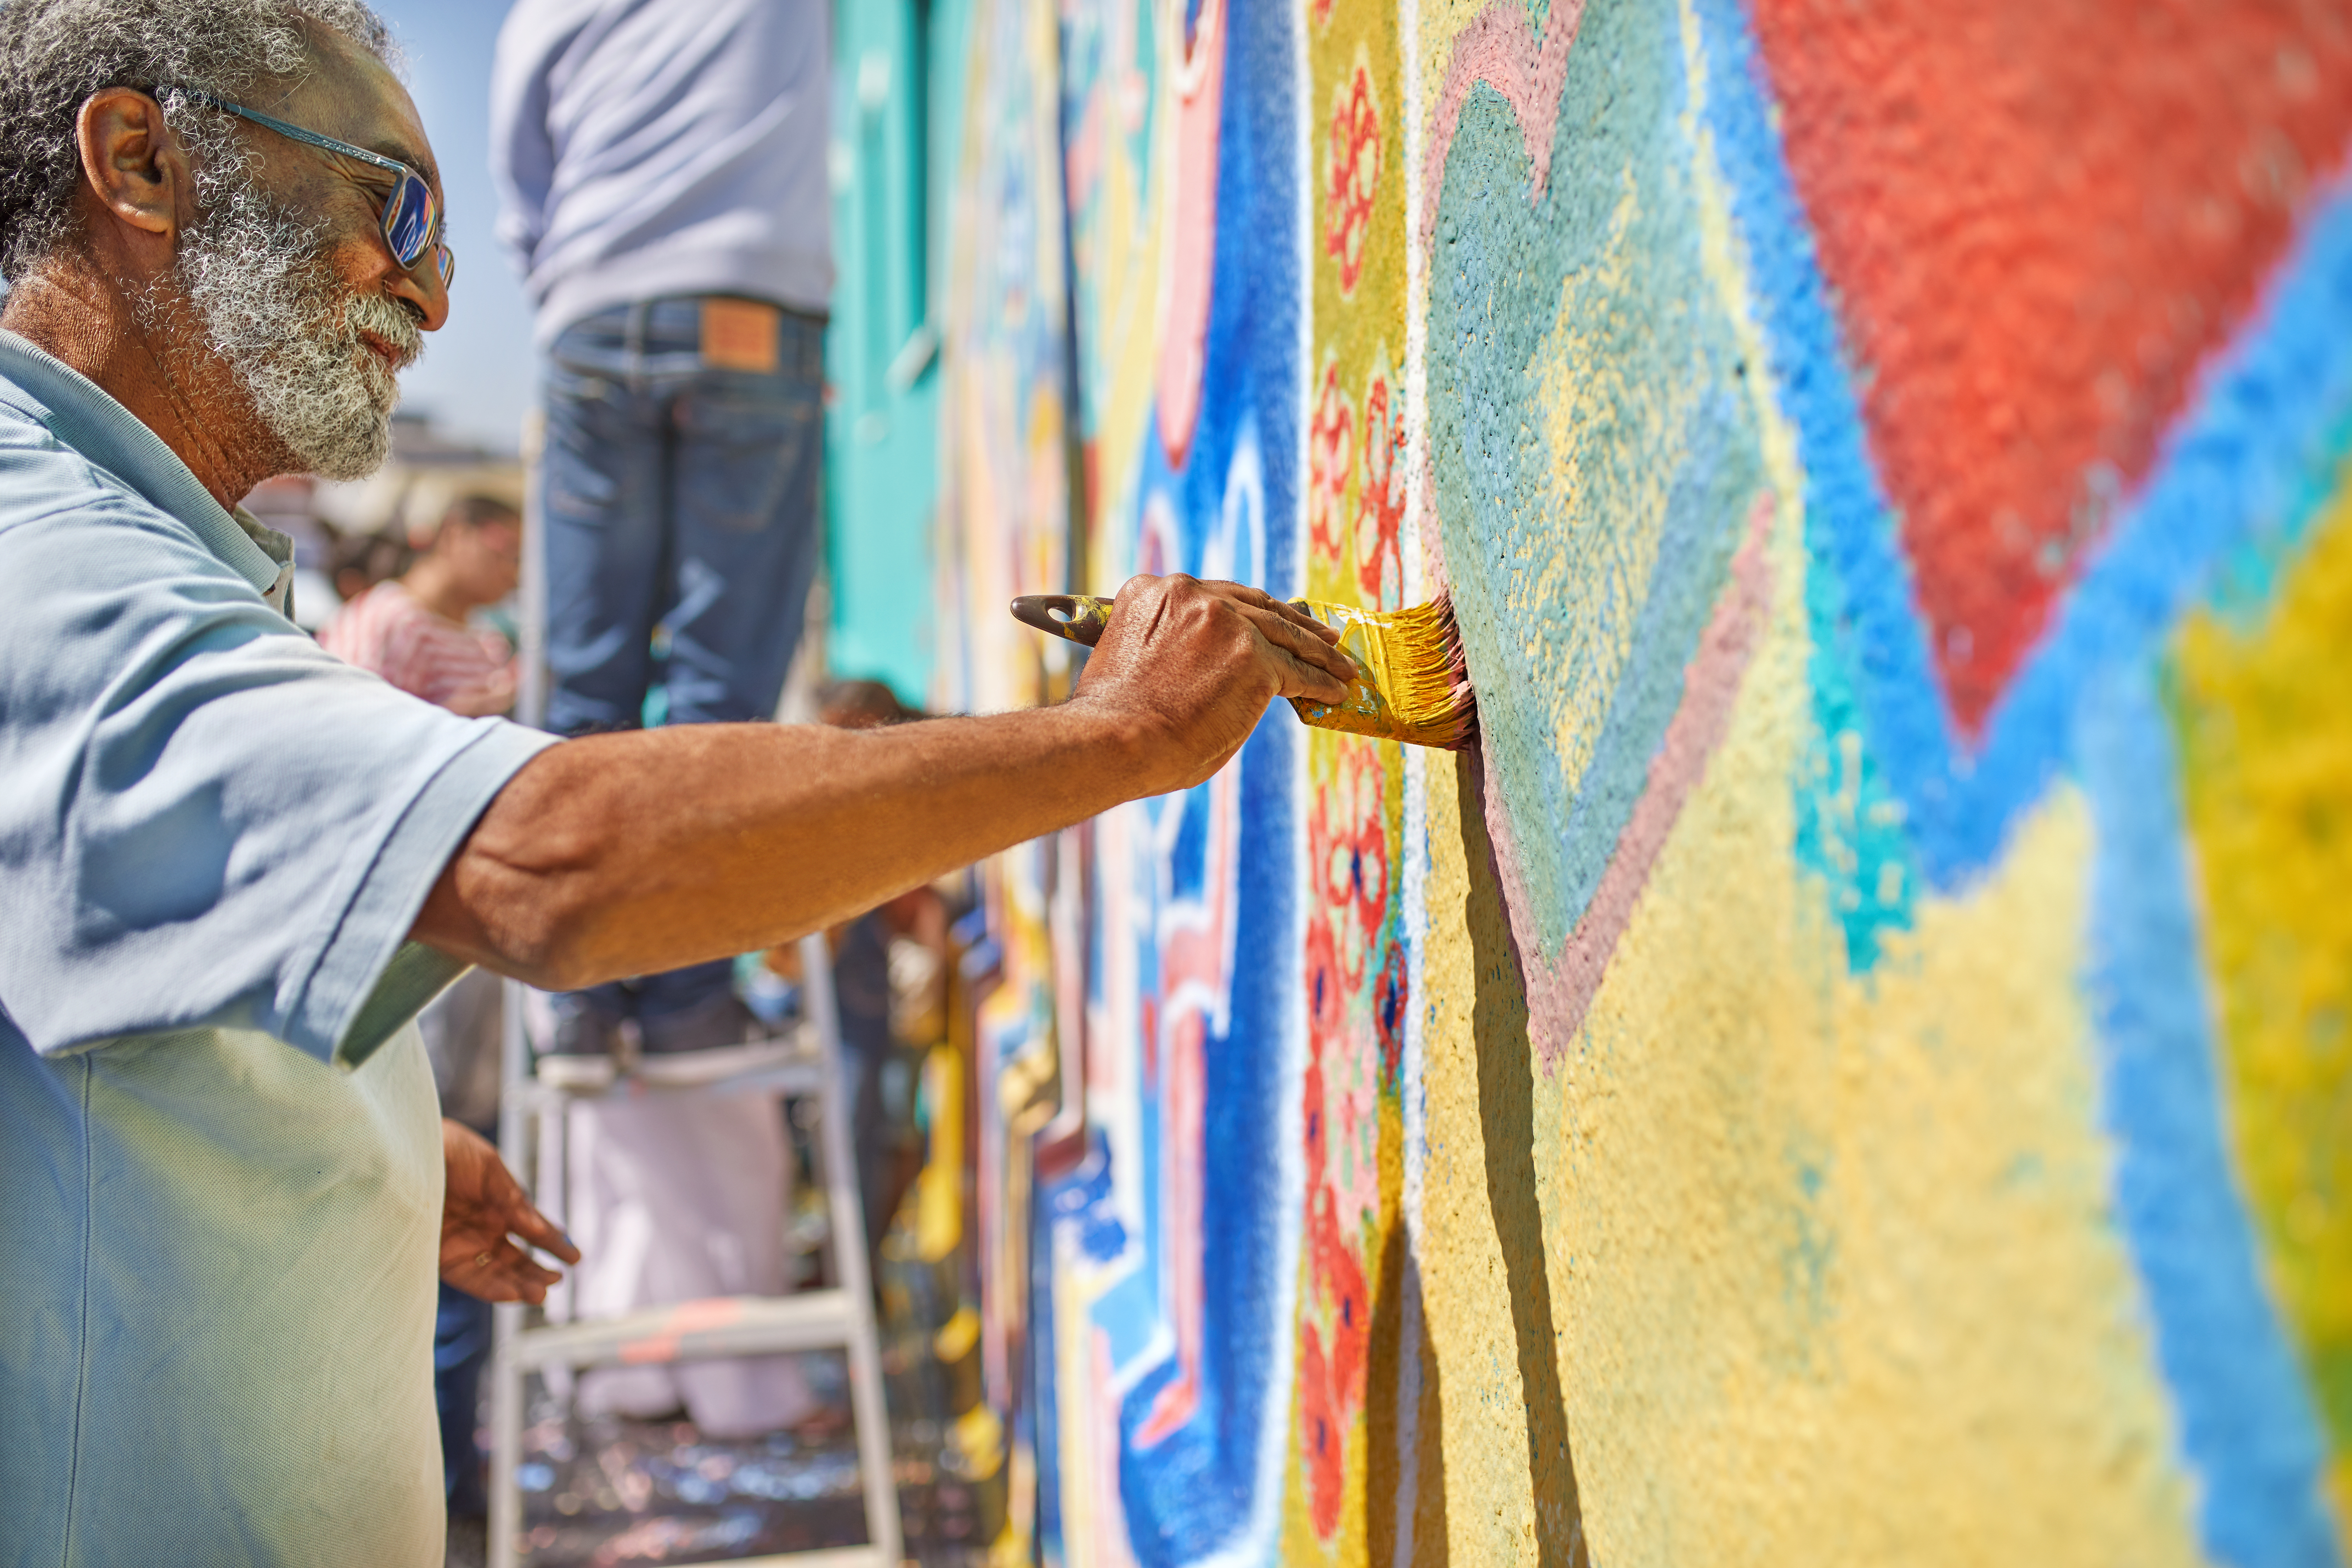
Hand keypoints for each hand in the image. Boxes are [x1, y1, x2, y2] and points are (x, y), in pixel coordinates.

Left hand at [440, 1119, 579, 1302]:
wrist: (398, 1149)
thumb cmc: (443, 1147)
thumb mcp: (487, 1167)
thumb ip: (512, 1199)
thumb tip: (540, 1228)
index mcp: (497, 1202)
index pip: (531, 1228)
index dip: (553, 1243)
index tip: (574, 1257)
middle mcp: (481, 1227)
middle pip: (514, 1256)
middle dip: (536, 1270)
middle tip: (556, 1280)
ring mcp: (460, 1243)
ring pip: (495, 1272)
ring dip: (518, 1284)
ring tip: (540, 1294)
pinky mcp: (436, 1257)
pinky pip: (468, 1278)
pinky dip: (491, 1288)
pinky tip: (512, 1293)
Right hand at [1069, 574, 1353, 792]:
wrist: (1114, 741)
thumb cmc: (1113, 721)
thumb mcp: (1135, 659)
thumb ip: (1173, 647)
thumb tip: (1207, 669)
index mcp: (1152, 591)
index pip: (1215, 596)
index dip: (1248, 610)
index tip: (1267, 618)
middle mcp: (1191, 595)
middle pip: (1257, 606)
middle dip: (1293, 622)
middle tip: (1321, 635)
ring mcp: (1226, 624)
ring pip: (1286, 635)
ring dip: (1318, 653)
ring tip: (1341, 666)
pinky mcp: (1254, 658)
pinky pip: (1298, 671)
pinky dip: (1320, 682)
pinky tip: (1335, 692)